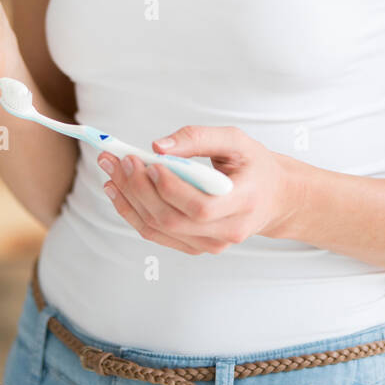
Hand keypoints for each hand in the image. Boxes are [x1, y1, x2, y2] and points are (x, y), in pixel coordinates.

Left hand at [97, 126, 306, 253]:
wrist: (273, 198)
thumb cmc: (254, 165)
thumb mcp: (236, 140)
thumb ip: (198, 138)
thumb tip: (158, 147)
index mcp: (243, 202)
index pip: (202, 207)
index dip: (171, 188)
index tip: (148, 162)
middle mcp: (228, 231)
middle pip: (173, 219)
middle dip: (139, 189)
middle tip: (119, 159)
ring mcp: (211, 244)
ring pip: (159, 229)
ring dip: (128, 200)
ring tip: (111, 172)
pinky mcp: (196, 246)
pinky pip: (158, 234)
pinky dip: (133, 213)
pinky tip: (119, 191)